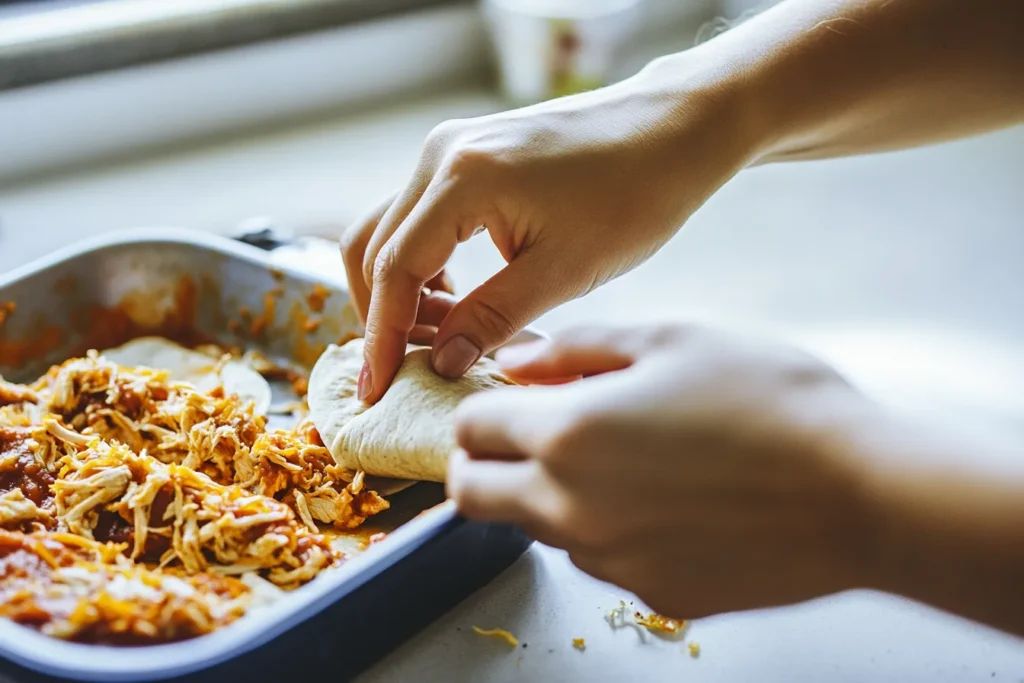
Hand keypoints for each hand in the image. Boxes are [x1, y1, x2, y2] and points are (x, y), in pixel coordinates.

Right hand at [340, 61, 757, 401]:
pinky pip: (420, 216)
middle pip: (374, 247)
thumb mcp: (564, 271)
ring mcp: (451, 148)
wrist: (672, 128)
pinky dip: (423, 263)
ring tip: (439, 339)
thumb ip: (492, 318)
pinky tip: (458, 299)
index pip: (394, 270)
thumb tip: (440, 363)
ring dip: (400, 289)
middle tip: (408, 369)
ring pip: (390, 230)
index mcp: (461, 179)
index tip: (378, 388)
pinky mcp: (468, 154)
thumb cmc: (634, 193)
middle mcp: (441, 154)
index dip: (382, 336)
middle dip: (382, 314)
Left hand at [447, 325, 882, 618]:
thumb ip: (577, 347)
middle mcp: (571, 507)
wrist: (860, 493)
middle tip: (527, 437)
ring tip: (619, 459)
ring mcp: (609, 560)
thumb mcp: (672, 341)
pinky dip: (605, 529)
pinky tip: (663, 499)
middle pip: (474, 495)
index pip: (470, 430)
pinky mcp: (650, 594)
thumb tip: (518, 360)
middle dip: (483, 463)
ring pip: (535, 529)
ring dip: (547, 494)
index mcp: (567, 434)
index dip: (481, 409)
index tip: (506, 401)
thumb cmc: (772, 401)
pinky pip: (597, 559)